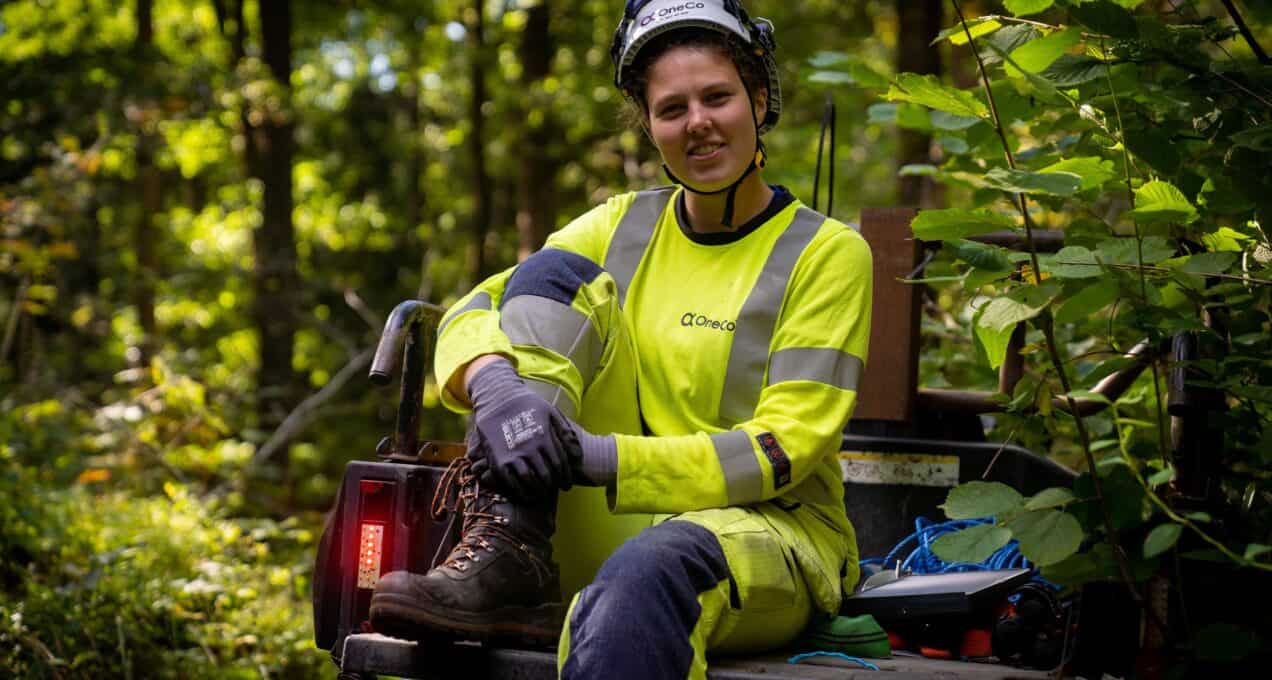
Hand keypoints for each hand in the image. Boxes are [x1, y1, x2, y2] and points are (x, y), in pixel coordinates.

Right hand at [466, 360, 575, 499]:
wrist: (497, 398)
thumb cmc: (527, 404)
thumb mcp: (551, 412)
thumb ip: (566, 433)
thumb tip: (578, 456)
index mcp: (543, 437)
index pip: (559, 465)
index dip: (565, 478)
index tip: (567, 485)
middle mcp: (529, 448)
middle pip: (546, 475)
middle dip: (554, 485)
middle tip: (556, 489)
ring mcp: (512, 455)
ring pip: (530, 481)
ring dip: (539, 491)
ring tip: (543, 493)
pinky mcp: (498, 460)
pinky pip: (510, 482)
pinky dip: (520, 492)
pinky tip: (526, 494)